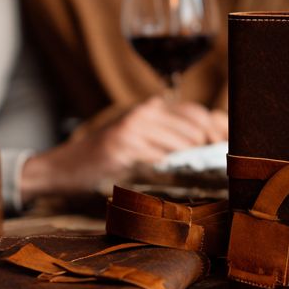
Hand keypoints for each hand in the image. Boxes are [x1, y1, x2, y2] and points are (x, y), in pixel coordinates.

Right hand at [19, 97, 227, 199]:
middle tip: (215, 165)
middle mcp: (142, 114)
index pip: (196, 112)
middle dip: (209, 146)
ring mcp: (133, 130)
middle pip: (195, 125)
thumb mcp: (135, 136)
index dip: (216, 129)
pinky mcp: (124, 148)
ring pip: (182, 144)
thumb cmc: (104, 156)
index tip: (226, 147)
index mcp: (148, 109)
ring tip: (194, 175)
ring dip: (192, 162)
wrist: (63, 168)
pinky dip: (170, 171)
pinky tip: (170, 180)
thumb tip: (209, 138)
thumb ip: (165, 133)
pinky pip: (160, 160)